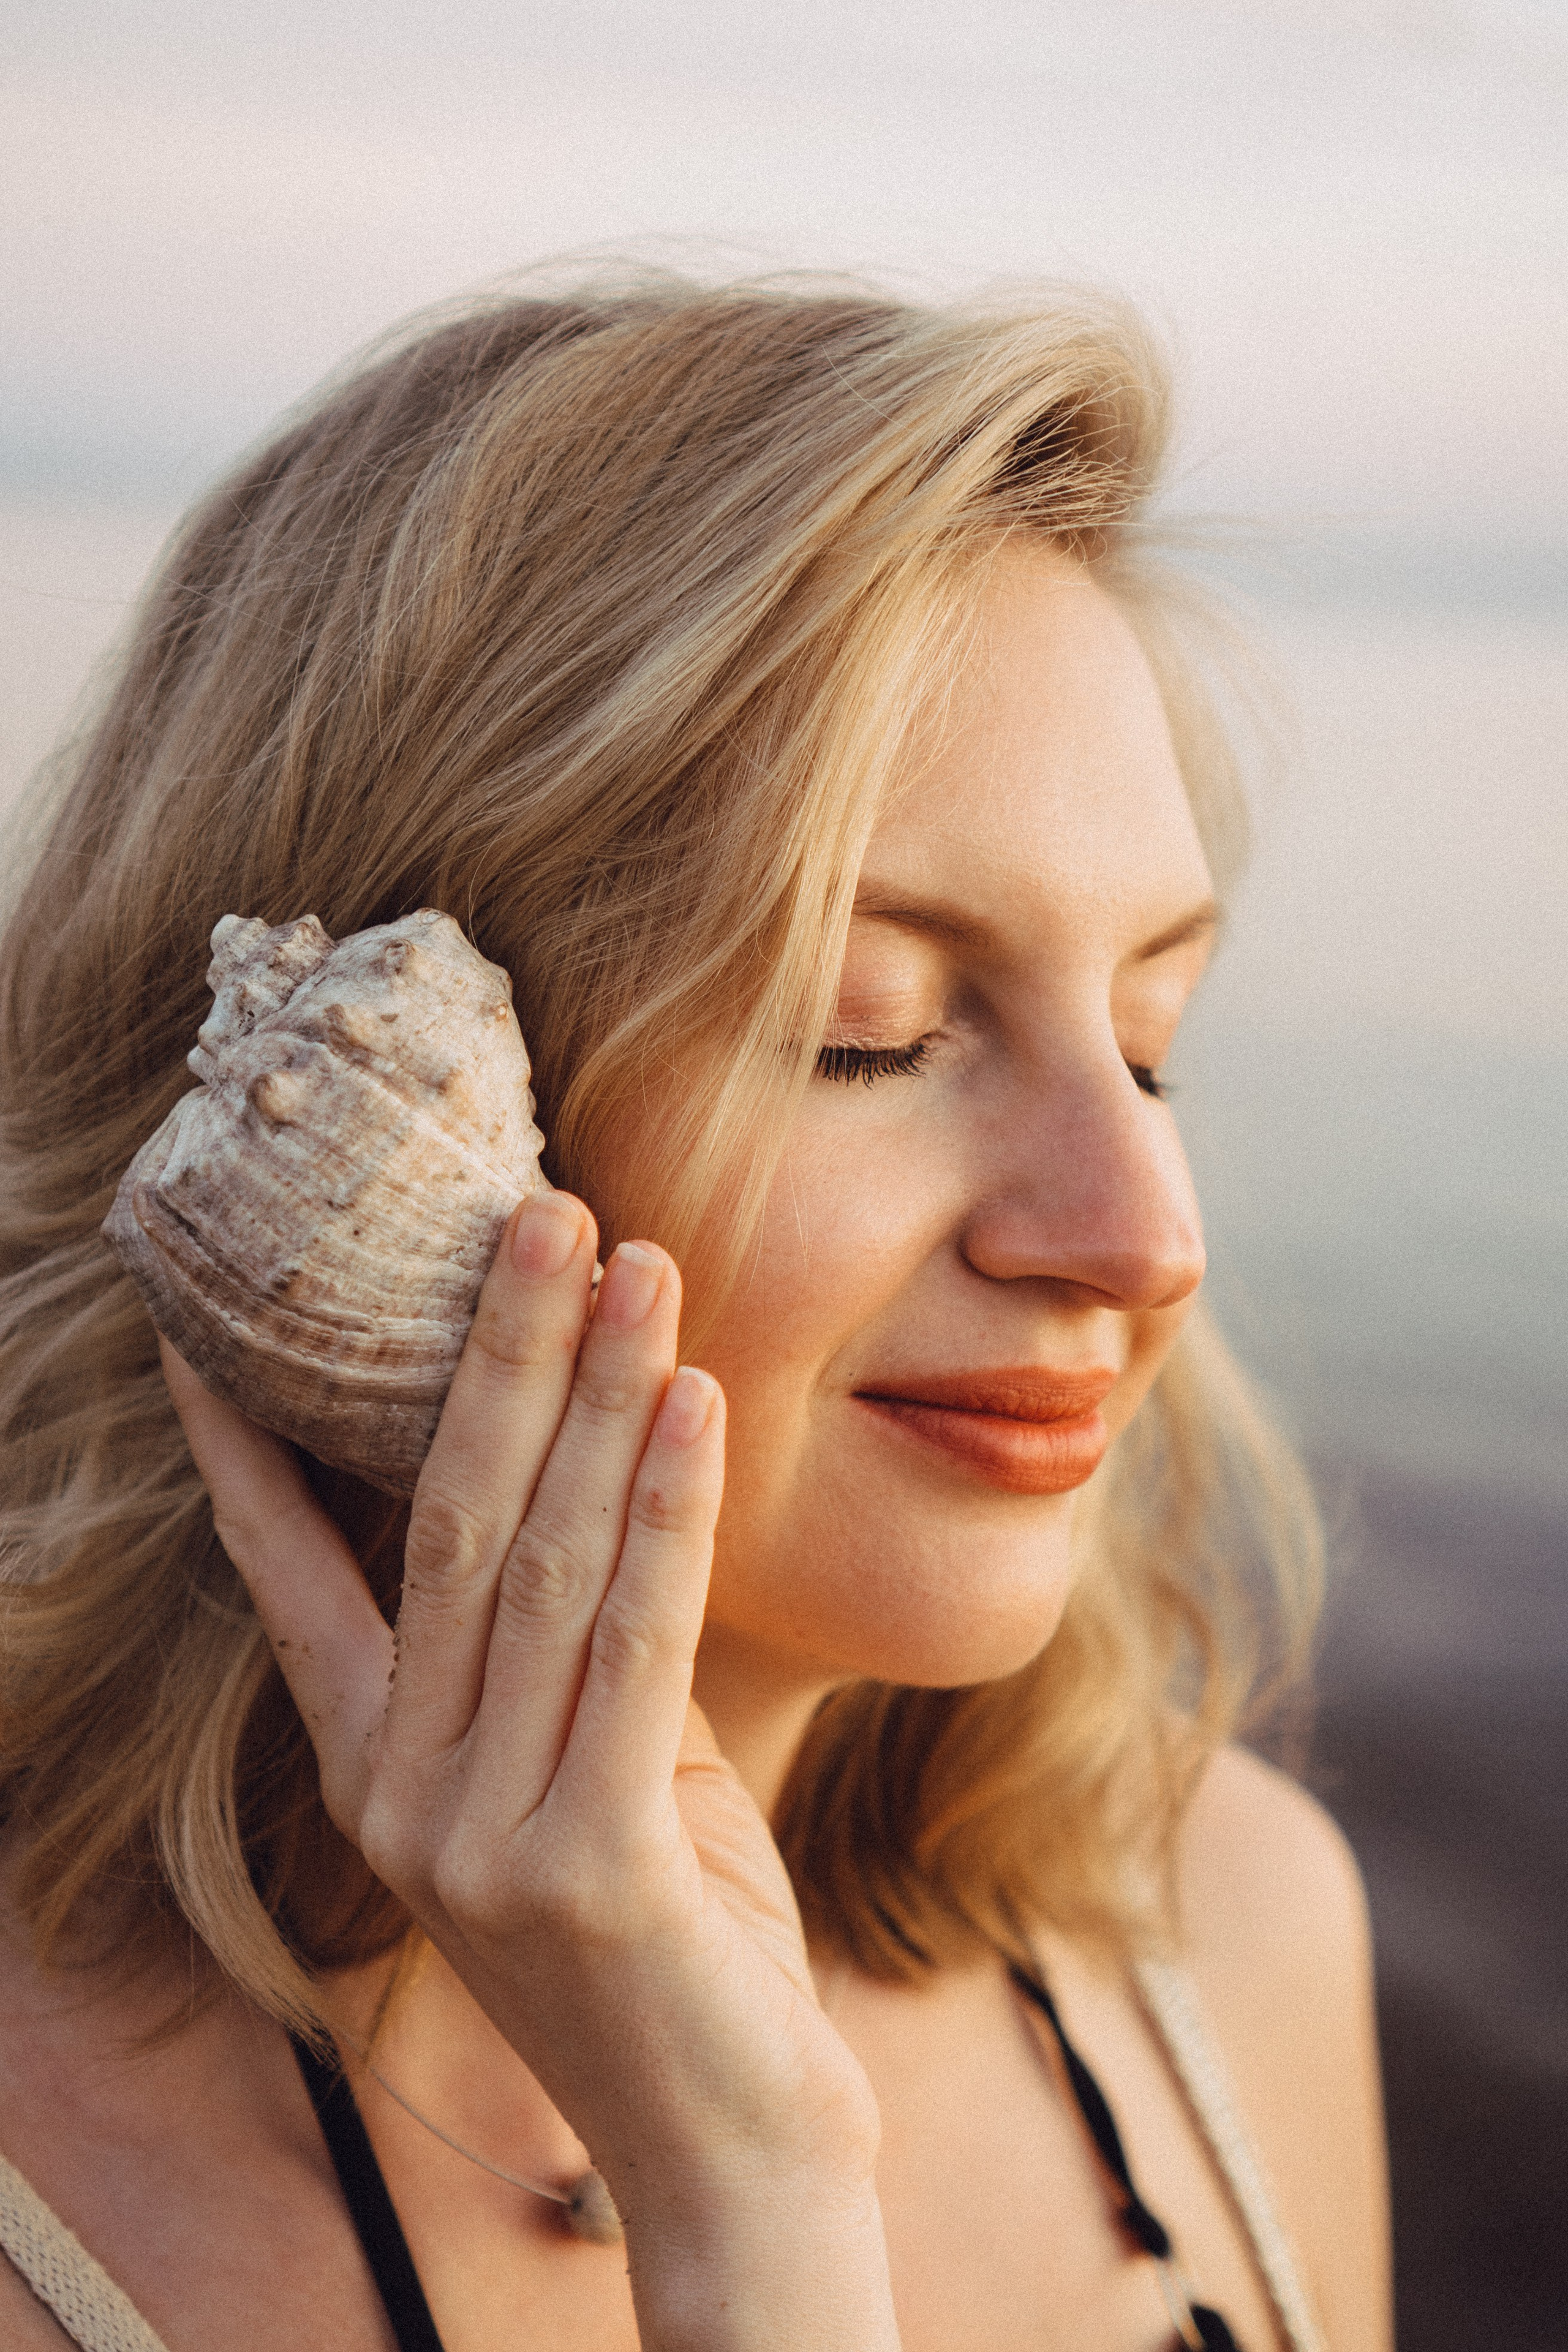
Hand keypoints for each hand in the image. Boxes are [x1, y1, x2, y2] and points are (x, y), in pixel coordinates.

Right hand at [161, 1191, 898, 2350]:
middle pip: (439, 1524)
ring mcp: (480, 1838)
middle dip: (493, 1356)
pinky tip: (692, 1402)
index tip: (213, 1329)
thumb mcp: (597, 1770)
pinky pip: (635, 1643)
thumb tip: (607, 1468)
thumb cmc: (674, 1936)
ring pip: (536, 1563)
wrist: (730, 2148)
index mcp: (379, 1770)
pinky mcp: (587, 1866)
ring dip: (594, 1396)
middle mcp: (403, 1795)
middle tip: (539, 1207)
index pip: (291, 1576)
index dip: (252, 1448)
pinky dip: (666, 1511)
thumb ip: (573, 1646)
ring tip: (634, 1258)